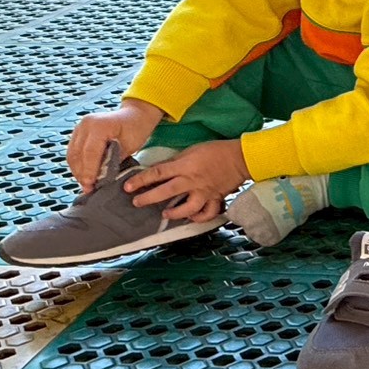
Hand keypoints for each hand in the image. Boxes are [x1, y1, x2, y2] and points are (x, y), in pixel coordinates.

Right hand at [67, 99, 164, 192]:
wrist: (135, 115)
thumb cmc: (136, 128)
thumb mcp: (130, 145)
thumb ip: (114, 159)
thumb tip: (100, 176)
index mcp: (100, 125)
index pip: (89, 152)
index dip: (89, 171)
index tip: (91, 185)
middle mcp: (86, 124)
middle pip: (77, 154)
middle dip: (81, 174)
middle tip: (88, 188)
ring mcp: (80, 127)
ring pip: (72, 154)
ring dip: (77, 170)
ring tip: (86, 184)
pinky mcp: (78, 132)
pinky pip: (73, 151)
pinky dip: (77, 164)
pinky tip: (84, 174)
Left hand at [124, 139, 249, 220]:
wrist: (240, 157)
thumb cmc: (216, 150)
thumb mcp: (192, 150)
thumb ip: (176, 162)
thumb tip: (160, 171)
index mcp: (185, 166)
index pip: (158, 173)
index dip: (140, 180)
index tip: (127, 186)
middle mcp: (192, 181)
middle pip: (166, 192)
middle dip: (148, 198)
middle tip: (136, 202)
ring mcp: (204, 192)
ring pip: (187, 208)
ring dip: (174, 213)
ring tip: (165, 214)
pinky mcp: (215, 199)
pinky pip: (206, 213)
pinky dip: (198, 218)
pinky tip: (191, 218)